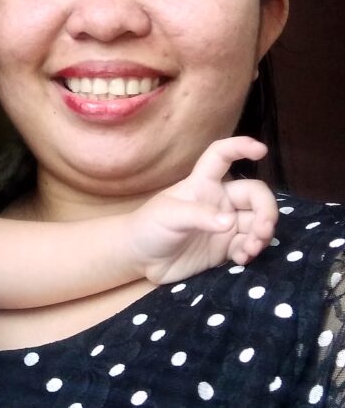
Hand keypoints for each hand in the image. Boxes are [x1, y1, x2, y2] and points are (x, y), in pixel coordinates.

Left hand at [130, 136, 277, 284]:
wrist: (141, 260)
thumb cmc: (149, 227)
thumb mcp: (168, 216)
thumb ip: (199, 216)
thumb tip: (230, 223)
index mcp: (203, 184)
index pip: (222, 156)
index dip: (240, 147)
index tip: (262, 151)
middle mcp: (219, 201)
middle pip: (254, 195)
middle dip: (266, 210)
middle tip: (262, 230)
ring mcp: (225, 225)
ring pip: (257, 222)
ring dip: (262, 234)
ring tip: (251, 248)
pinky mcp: (226, 248)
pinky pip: (249, 245)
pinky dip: (251, 251)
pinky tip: (242, 259)